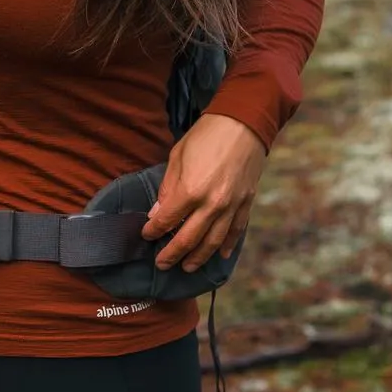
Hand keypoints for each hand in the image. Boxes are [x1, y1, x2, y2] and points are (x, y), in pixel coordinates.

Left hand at [141, 113, 265, 272]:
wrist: (244, 123)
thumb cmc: (206, 136)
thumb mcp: (177, 157)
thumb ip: (167, 189)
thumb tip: (156, 214)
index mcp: (190, 191)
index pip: (166, 221)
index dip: (153, 231)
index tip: (146, 235)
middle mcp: (212, 205)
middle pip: (188, 240)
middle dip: (171, 254)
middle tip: (161, 264)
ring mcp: (231, 207)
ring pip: (213, 243)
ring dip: (198, 258)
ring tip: (186, 267)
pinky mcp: (246, 204)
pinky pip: (236, 232)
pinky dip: (227, 247)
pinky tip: (219, 256)